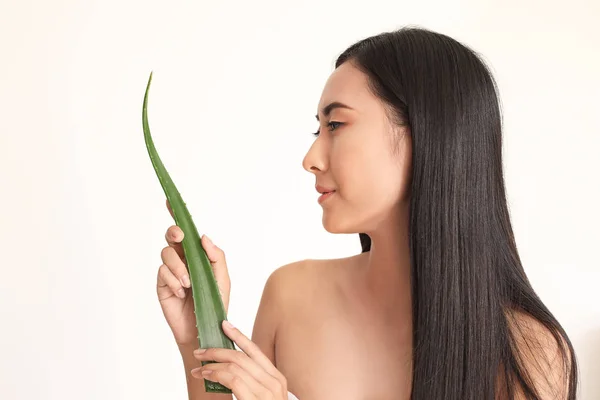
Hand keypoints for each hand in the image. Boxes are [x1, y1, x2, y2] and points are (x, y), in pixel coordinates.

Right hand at [156, 199, 230, 346]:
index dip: (177, 215)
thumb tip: (203, 237)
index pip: (187, 232)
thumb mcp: (222, 279)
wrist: (203, 330)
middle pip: (172, 237)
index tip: (169, 201)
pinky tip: (181, 292)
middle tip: (180, 238)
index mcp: (198, 255)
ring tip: (188, 283)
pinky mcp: (162, 284)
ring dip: (178, 266)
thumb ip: (216, 257)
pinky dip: (173, 280)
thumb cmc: (215, 305)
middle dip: (174, 233)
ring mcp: (171, 272)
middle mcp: (183, 260)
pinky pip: (162, 272)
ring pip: (166, 254)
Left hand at [191, 320, 288, 399]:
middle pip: (241, 356)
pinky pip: (232, 379)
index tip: (224, 325)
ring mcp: (267, 392)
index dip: (239, 336)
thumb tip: (230, 368)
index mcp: (277, 379)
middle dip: (217, 350)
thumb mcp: (262, 396)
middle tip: (200, 352)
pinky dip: (215, 374)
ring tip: (199, 367)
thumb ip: (251, 382)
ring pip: (234, 366)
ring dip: (212, 364)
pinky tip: (206, 375)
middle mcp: (274, 382)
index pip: (256, 351)